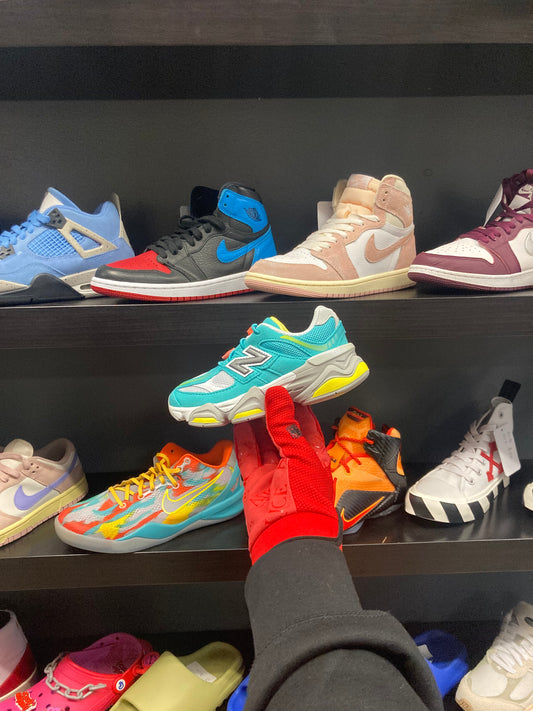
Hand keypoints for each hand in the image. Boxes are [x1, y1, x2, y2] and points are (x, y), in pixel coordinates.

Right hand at [234, 386, 339, 562]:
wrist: (288, 536)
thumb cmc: (305, 495)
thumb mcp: (300, 454)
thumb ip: (286, 424)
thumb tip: (277, 395)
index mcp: (313, 456)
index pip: (306, 425)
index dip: (296, 406)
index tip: (286, 386)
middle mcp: (294, 462)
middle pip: (282, 432)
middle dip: (273, 413)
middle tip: (261, 389)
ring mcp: (273, 472)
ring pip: (263, 442)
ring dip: (255, 423)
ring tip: (247, 400)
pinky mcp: (255, 482)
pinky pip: (248, 457)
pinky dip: (242, 440)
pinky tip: (237, 423)